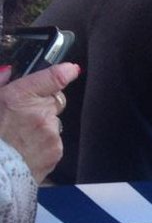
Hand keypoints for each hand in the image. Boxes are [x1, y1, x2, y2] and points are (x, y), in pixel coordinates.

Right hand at [0, 63, 80, 182]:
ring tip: (20, 139)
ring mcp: (50, 133)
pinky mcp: (55, 152)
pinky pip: (54, 142)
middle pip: (56, 101)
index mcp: (19, 97)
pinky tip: (26, 151)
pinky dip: (43, 146)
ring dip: (43, 128)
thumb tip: (9, 72)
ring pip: (54, 123)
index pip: (54, 77)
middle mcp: (39, 113)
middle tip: (23, 117)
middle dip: (44, 105)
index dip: (66, 72)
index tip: (71, 70)